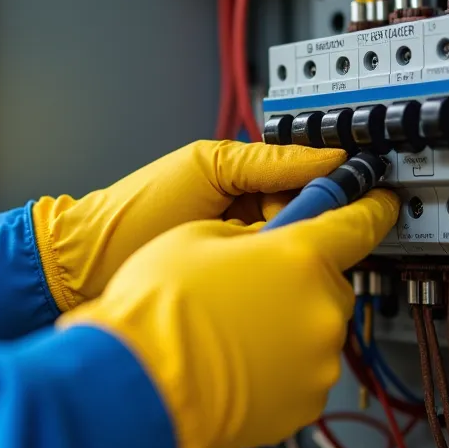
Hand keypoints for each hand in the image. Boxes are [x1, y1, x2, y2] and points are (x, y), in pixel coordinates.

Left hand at [32, 140, 346, 309]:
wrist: (86, 264)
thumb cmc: (134, 209)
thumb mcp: (206, 168)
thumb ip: (267, 162)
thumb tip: (329, 156)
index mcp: (245, 180)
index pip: (308, 180)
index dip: (332, 186)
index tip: (361, 190)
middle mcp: (248, 218)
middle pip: (306, 220)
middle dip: (298, 223)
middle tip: (274, 226)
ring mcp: (241, 256)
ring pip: (291, 254)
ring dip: (282, 254)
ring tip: (256, 252)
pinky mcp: (234, 291)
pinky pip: (269, 284)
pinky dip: (268, 281)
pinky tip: (257, 280)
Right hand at [58, 189, 399, 447]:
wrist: (139, 386)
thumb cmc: (158, 309)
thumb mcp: (197, 236)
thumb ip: (250, 234)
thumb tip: (264, 243)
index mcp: (300, 256)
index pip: (359, 223)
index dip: (371, 208)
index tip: (379, 204)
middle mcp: (321, 307)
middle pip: (330, 280)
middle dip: (299, 278)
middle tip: (252, 284)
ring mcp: (318, 359)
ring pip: (315, 327)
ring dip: (287, 323)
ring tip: (233, 331)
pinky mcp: (306, 401)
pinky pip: (304, 371)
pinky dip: (280, 365)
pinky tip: (237, 362)